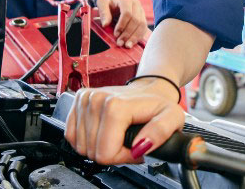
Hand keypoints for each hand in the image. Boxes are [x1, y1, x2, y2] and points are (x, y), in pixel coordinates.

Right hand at [64, 78, 183, 164]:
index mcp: (115, 106)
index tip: (137, 147)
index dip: (123, 157)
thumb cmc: (158, 104)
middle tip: (130, 141)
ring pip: (82, 146)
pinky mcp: (78, 101)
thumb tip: (140, 147)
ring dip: (101, 147)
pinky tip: (105, 132)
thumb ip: (160, 132)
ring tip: (119, 136)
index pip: (105, 153)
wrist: (149, 88)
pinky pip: (72, 136)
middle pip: (93, 152)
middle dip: (113, 153)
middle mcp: (96, 100)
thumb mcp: (172, 118)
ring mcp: (85, 99)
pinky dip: (88, 140)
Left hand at [96, 0, 149, 47]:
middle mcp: (136, 4)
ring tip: (127, 46)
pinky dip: (138, 37)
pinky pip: (144, 29)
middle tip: (120, 43)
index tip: (115, 34)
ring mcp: (141, 11)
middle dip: (128, 33)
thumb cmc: (109, 3)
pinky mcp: (143, 18)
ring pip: (142, 25)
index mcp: (126, 0)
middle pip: (136, 20)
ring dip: (134, 37)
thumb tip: (105, 24)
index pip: (127, 13)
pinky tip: (132, 43)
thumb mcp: (102, 3)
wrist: (119, 0)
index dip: (122, 25)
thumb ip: (103, 12)